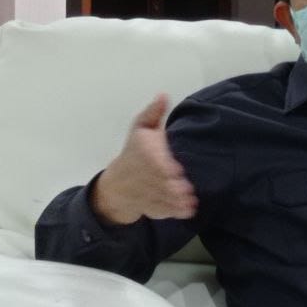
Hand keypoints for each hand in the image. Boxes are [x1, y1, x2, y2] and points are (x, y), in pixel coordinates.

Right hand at [91, 94, 197, 224]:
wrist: (115, 186)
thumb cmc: (133, 153)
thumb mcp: (139, 129)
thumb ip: (153, 113)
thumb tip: (163, 94)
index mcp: (142, 154)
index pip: (151, 162)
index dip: (164, 168)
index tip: (176, 170)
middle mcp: (142, 176)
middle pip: (158, 182)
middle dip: (173, 187)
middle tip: (187, 189)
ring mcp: (146, 194)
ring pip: (162, 198)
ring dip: (177, 201)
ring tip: (191, 201)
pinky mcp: (151, 208)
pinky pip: (162, 211)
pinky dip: (174, 212)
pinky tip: (188, 210)